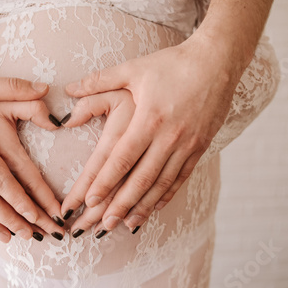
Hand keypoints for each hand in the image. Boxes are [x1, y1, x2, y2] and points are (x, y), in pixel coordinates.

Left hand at [61, 36, 240, 233]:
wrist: (218, 61)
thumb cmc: (171, 64)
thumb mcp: (133, 69)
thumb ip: (99, 81)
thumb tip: (69, 89)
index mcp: (148, 118)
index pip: (121, 158)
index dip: (104, 182)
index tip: (89, 201)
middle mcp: (168, 136)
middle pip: (141, 178)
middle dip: (120, 204)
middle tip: (103, 225)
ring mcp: (187, 144)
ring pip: (162, 183)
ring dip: (143, 206)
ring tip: (126, 224)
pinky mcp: (201, 146)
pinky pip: (182, 177)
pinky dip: (167, 195)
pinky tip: (155, 207)